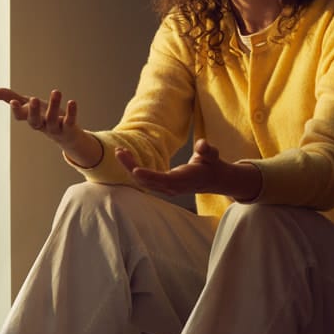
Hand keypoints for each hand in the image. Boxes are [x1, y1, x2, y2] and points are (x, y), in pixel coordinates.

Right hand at [0, 87, 101, 165]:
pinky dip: (71, 112)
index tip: (14, 101)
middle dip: (33, 111)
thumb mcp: (26, 104)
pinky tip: (72, 102)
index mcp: (30, 118)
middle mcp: (41, 125)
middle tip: (33, 99)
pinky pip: (70, 121)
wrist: (66, 134)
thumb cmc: (43, 115)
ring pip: (53, 119)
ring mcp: (55, 128)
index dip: (17, 110)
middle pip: (35, 122)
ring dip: (54, 105)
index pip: (20, 116)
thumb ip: (8, 97)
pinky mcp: (69, 127)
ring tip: (56, 91)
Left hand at [115, 138, 260, 200]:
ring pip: (143, 182)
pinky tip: (127, 158)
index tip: (135, 170)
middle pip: (148, 181)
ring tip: (120, 152)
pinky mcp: (162, 186)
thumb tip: (203, 145)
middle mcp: (172, 187)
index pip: (164, 179)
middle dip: (131, 167)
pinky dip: (134, 170)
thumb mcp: (212, 156)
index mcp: (184, 179)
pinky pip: (145, 180)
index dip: (149, 175)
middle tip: (120, 152)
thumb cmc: (211, 165)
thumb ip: (208, 150)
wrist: (213, 179)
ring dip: (130, 168)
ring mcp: (166, 188)